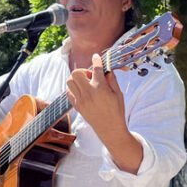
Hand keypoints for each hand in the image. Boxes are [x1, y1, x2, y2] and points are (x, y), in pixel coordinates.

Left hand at [66, 53, 142, 171]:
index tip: (96, 57)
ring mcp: (81, 100)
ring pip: (69, 81)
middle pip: (76, 73)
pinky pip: (68, 92)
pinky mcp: (77, 106)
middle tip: (91, 77)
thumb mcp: (118, 94)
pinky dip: (73, 88)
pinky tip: (82, 91)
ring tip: (86, 84)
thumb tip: (106, 69)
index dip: (96, 60)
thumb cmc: (117, 111)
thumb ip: (112, 80)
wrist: (110, 129)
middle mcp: (88, 93)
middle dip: (83, 71)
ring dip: (76, 79)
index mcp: (101, 88)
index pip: (96, 69)